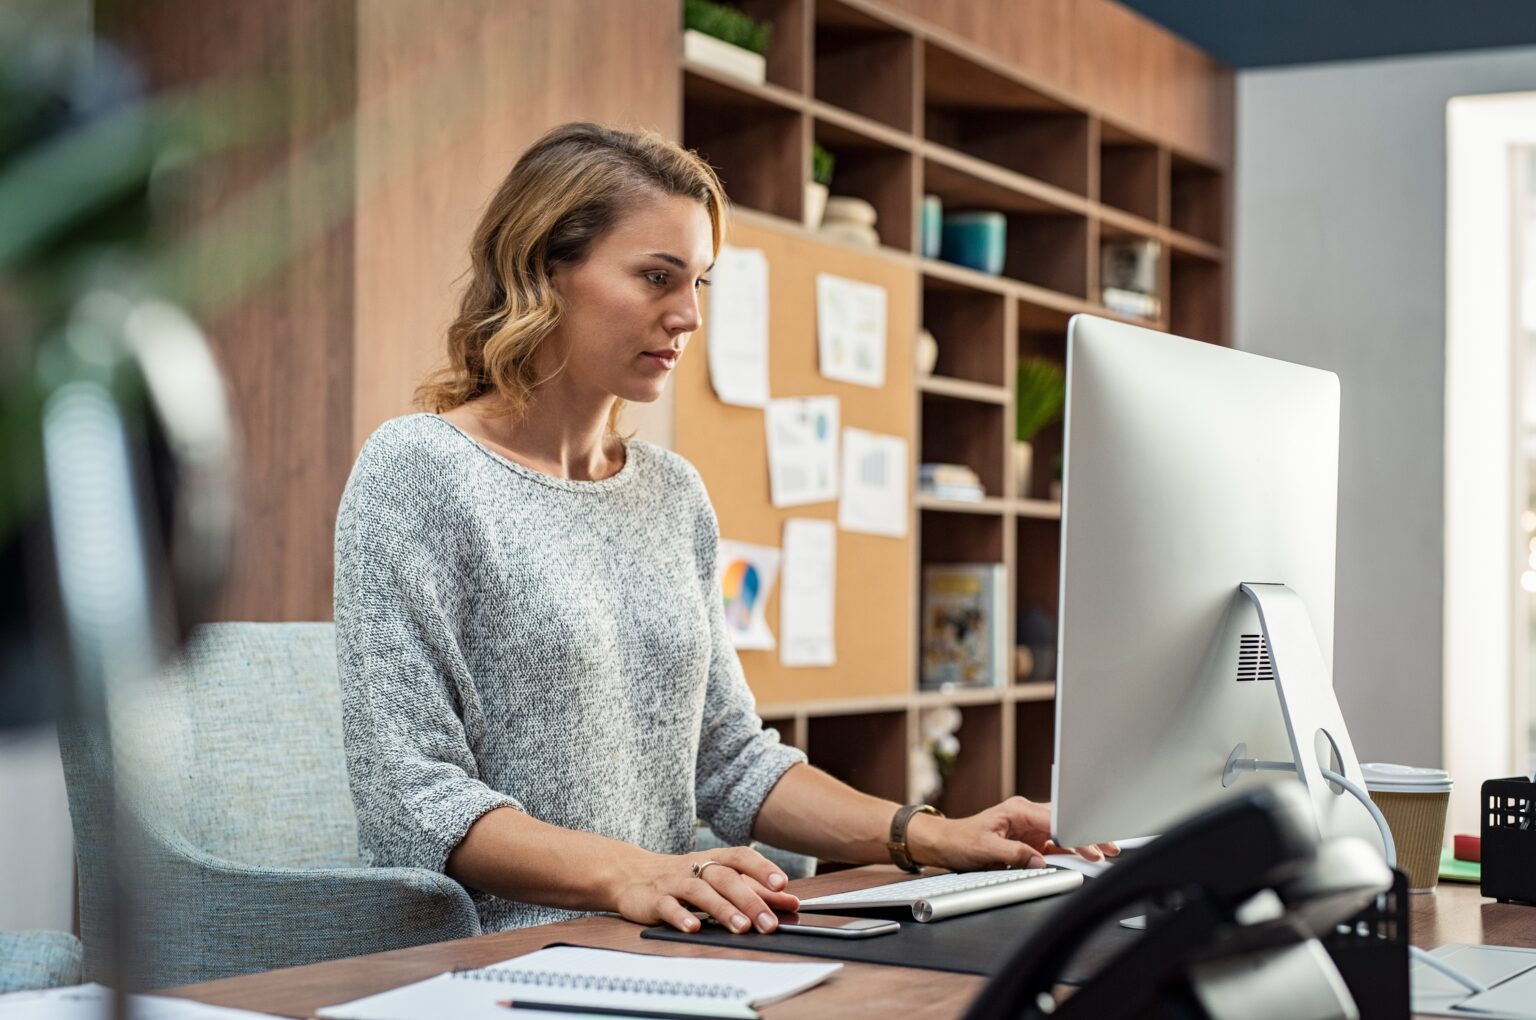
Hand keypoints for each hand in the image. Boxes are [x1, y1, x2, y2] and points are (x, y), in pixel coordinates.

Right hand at [614, 846, 800, 933]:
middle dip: (749, 900)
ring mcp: (673, 883)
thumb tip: (791, 901)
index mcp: (712, 859)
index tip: (782, 883)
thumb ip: (754, 890)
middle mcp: (694, 868)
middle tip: (768, 923)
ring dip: (722, 909)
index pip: (740, 856)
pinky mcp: (654, 900)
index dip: (761, 868)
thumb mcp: (717, 880)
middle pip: (724, 878)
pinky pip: (667, 907)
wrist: (630, 875)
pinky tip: (693, 927)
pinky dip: (680, 917)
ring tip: (741, 927)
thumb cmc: (682, 878)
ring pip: (700, 892)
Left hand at [906, 796, 1119, 871]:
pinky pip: (1053, 844)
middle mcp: (1026, 816)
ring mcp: (1028, 828)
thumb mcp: (986, 849)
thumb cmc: (960, 840)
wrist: (943, 843)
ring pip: (1062, 833)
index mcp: (1017, 810)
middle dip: (1087, 834)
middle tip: (1110, 847)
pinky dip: (1069, 850)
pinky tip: (1084, 857)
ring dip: (1082, 843)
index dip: (1075, 831)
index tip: (1092, 842)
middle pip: (1064, 823)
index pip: (1054, 820)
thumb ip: (1015, 855)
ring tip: (1104, 852)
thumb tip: (1040, 861)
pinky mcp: (1028, 841)